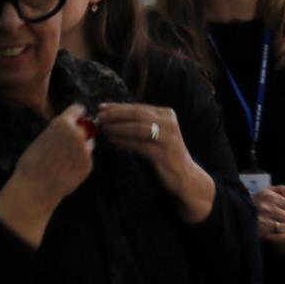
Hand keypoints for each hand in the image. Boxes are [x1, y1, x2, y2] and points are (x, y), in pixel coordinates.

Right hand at [0, 104, 96, 246]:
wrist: (35, 188)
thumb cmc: (32, 163)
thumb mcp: (42, 138)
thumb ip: (58, 131)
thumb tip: (69, 128)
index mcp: (63, 123)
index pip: (78, 109)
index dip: (77, 114)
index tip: (77, 117)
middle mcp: (77, 134)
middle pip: (85, 127)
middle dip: (80, 132)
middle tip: (69, 143)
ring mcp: (85, 150)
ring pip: (88, 143)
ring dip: (82, 147)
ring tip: (65, 159)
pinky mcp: (88, 165)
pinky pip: (87, 158)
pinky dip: (80, 162)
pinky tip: (67, 170)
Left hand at [95, 102, 213, 222]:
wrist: (185, 176)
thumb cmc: (164, 154)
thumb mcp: (155, 134)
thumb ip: (139, 124)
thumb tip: (110, 115)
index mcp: (166, 114)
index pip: (138, 107)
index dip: (117, 106)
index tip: (100, 107)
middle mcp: (169, 123)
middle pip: (137, 114)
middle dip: (115, 115)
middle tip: (99, 117)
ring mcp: (168, 138)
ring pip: (138, 128)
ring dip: (118, 127)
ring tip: (103, 129)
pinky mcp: (163, 154)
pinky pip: (139, 145)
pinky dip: (124, 142)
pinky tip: (112, 141)